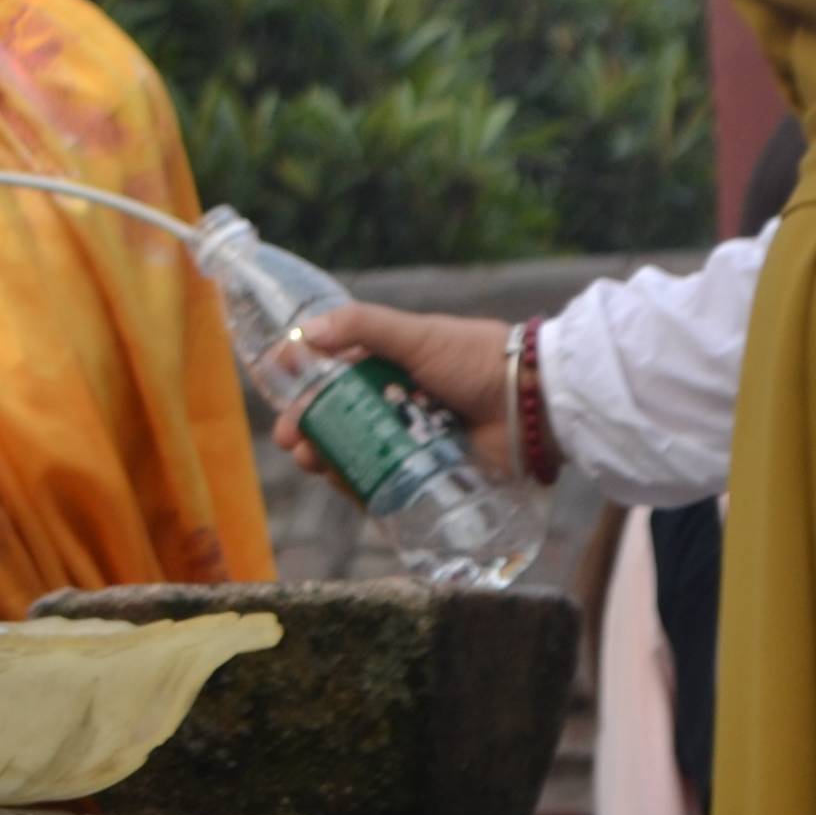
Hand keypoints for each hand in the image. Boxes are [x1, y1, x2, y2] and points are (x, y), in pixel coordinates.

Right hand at [285, 302, 525, 481]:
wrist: (534, 406)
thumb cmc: (476, 361)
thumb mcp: (418, 334)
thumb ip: (363, 326)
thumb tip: (305, 333)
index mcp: (390, 362)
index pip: (334, 373)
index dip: (304, 386)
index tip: (280, 398)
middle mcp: (397, 400)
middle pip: (338, 417)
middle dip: (308, 429)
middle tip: (292, 442)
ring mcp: (411, 438)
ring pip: (356, 451)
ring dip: (327, 458)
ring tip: (314, 465)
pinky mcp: (427, 471)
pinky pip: (385, 482)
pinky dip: (361, 487)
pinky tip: (345, 487)